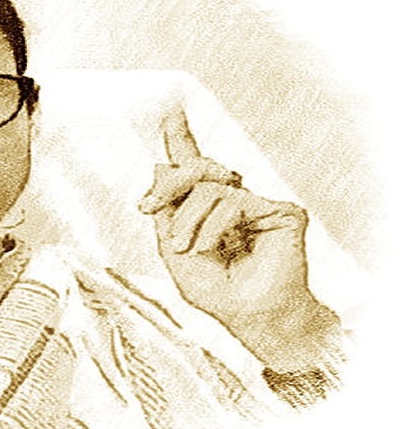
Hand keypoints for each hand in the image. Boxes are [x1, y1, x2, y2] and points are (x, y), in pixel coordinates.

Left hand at [138, 107, 338, 370]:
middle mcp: (232, 201)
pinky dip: (213, 226)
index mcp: (206, 210)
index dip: (182, 139)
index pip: (193, 168)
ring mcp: (258, 204)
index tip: (169, 113)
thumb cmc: (215, 291)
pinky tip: (213, 248)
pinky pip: (232, 201)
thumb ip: (166, 211)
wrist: (248, 315)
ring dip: (187, 218)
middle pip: (195, 168)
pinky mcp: (280, 210)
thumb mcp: (173, 250)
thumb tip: (161, 166)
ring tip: (189, 248)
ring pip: (208, 185)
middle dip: (167, 184)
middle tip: (147, 206)